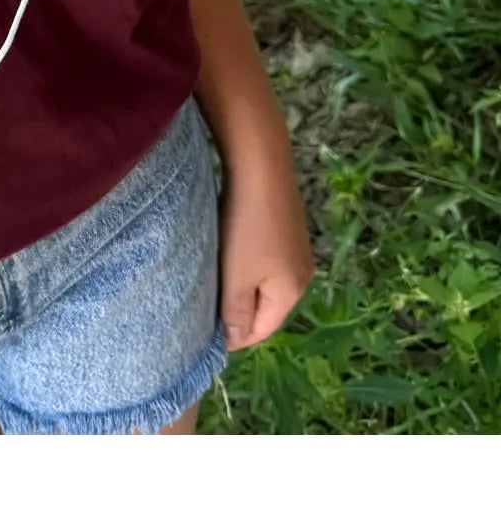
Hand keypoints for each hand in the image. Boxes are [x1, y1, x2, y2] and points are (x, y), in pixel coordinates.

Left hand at [217, 142, 315, 349]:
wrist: (260, 167)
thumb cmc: (246, 226)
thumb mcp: (236, 275)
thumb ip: (236, 310)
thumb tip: (236, 338)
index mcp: (292, 292)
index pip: (262, 330)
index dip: (234, 337)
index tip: (204, 336)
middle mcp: (302, 275)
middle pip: (266, 307)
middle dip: (238, 313)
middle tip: (204, 312)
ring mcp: (297, 250)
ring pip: (265, 283)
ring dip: (241, 288)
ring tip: (212, 286)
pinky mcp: (288, 229)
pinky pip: (266, 262)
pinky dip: (247, 267)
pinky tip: (228, 257)